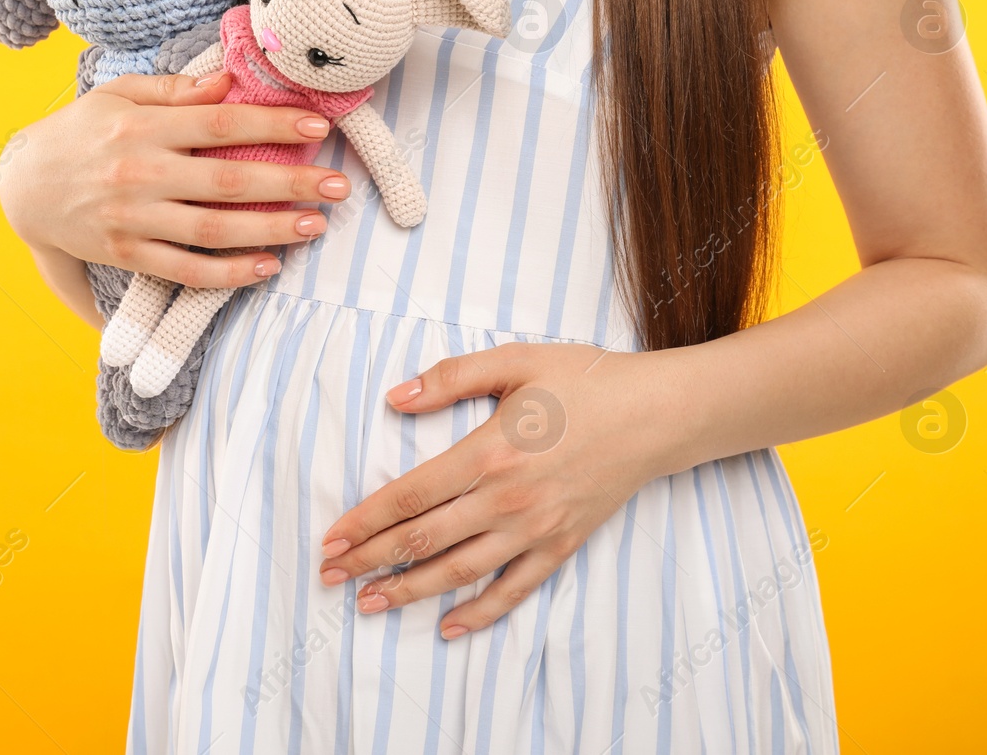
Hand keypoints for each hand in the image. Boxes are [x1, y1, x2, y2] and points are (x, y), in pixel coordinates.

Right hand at [0, 71, 351, 286]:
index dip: (273, 126)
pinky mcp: (127, 254)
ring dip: (270, 230)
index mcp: (142, 127)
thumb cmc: (79, 132)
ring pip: (213, 230)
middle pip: (227, 180)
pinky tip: (267, 267)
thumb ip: (174, 89)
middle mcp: (139, 173)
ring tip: (316, 225)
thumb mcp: (118, 95)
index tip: (318, 128)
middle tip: (338, 185)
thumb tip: (228, 82)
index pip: (221, 123)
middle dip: (289, 183)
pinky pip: (186, 270)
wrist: (23, 187)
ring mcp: (133, 219)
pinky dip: (228, 273)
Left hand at [318, 342, 688, 637]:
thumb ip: (452, 377)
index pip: (411, 496)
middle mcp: (508, 500)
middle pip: (425, 540)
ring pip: (459, 572)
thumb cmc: (585, 381)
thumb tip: (396, 397)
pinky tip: (447, 626)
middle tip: (329, 575)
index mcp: (490, 452)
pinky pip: (513, 590)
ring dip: (409, 592)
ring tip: (368, 603)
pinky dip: (478, 613)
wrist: (657, 414)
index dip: (366, 520)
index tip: (331, 537)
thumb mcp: (516, 361)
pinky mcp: (560, 546)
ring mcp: (535, 529)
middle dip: (371, 561)